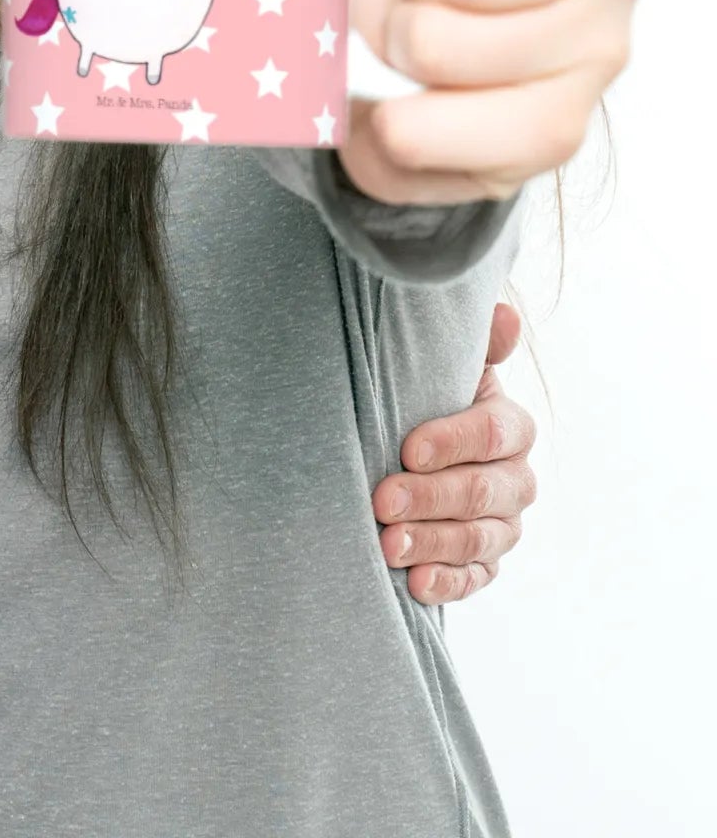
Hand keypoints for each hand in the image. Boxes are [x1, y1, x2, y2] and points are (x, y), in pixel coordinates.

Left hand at [373, 301, 537, 602]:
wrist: (408, 445)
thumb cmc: (422, 396)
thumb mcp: (441, 366)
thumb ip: (474, 344)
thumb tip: (504, 315)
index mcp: (510, 426)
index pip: (492, 434)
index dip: (452, 441)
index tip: (407, 448)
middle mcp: (517, 479)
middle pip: (483, 492)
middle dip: (431, 498)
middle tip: (382, 501)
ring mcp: (504, 525)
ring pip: (478, 539)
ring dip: (432, 543)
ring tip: (387, 545)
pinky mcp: (486, 562)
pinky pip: (475, 578)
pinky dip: (446, 583)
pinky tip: (415, 583)